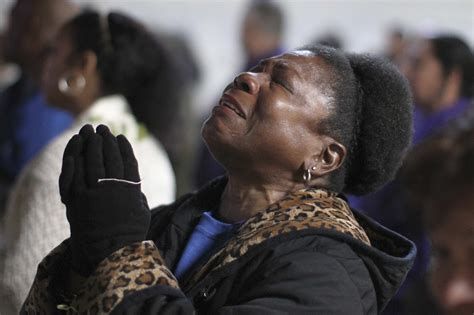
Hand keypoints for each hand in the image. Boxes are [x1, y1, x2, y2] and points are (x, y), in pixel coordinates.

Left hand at [59, 124, 149, 275]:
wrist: (106, 252)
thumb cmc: (129, 233)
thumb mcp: (142, 210)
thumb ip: (138, 192)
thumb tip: (133, 181)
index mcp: (130, 189)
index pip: (126, 160)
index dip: (123, 147)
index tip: (120, 138)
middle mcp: (111, 186)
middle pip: (108, 155)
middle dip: (106, 139)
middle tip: (103, 129)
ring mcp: (91, 191)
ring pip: (90, 159)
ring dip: (91, 142)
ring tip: (90, 131)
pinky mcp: (74, 197)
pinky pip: (72, 170)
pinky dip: (73, 154)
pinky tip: (76, 144)